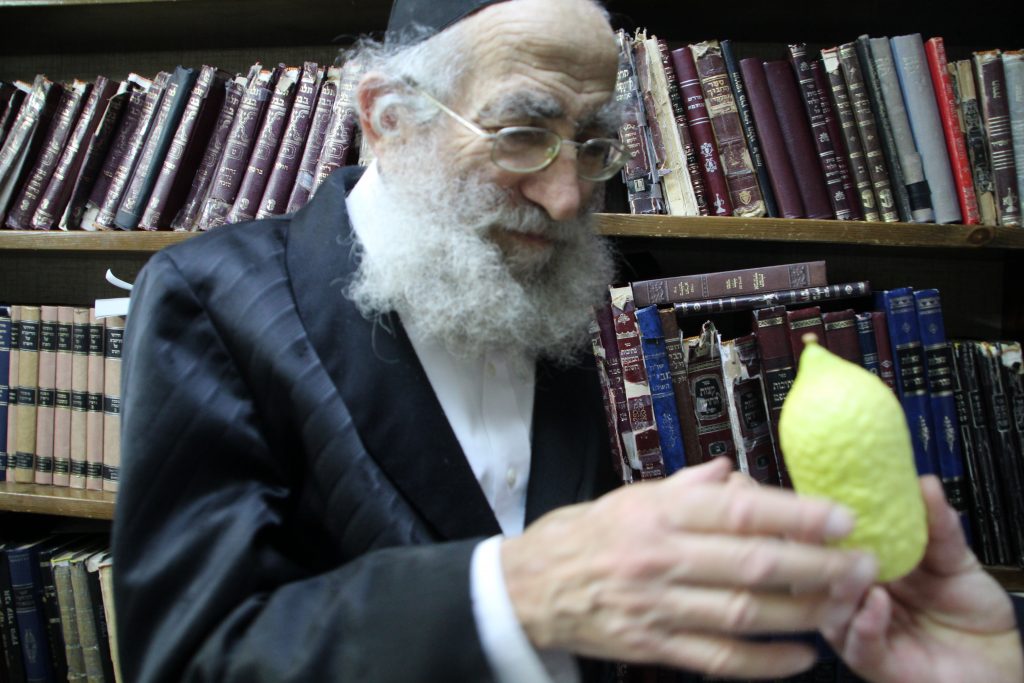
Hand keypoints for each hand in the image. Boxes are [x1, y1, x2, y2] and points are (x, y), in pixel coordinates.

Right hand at [501, 458, 876, 678]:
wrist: (532, 586)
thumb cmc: (587, 535)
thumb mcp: (632, 496)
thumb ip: (688, 486)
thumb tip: (736, 473)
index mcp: (660, 513)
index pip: (739, 510)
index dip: (796, 514)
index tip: (842, 516)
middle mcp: (661, 558)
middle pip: (752, 564)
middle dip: (816, 565)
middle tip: (863, 563)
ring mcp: (657, 606)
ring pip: (743, 613)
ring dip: (801, 612)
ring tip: (845, 605)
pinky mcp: (653, 646)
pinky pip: (718, 659)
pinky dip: (763, 663)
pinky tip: (801, 658)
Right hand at [824, 475, 1023, 682]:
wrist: (998, 661)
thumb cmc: (971, 613)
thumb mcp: (955, 559)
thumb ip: (938, 526)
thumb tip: (924, 484)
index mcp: (865, 566)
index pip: (827, 543)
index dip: (816, 523)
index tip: (819, 499)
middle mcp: (855, 598)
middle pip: (814, 576)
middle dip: (816, 554)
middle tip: (829, 531)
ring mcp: (861, 630)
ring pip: (828, 611)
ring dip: (840, 588)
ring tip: (860, 567)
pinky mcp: (876, 663)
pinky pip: (858, 645)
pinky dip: (864, 623)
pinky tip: (878, 601)